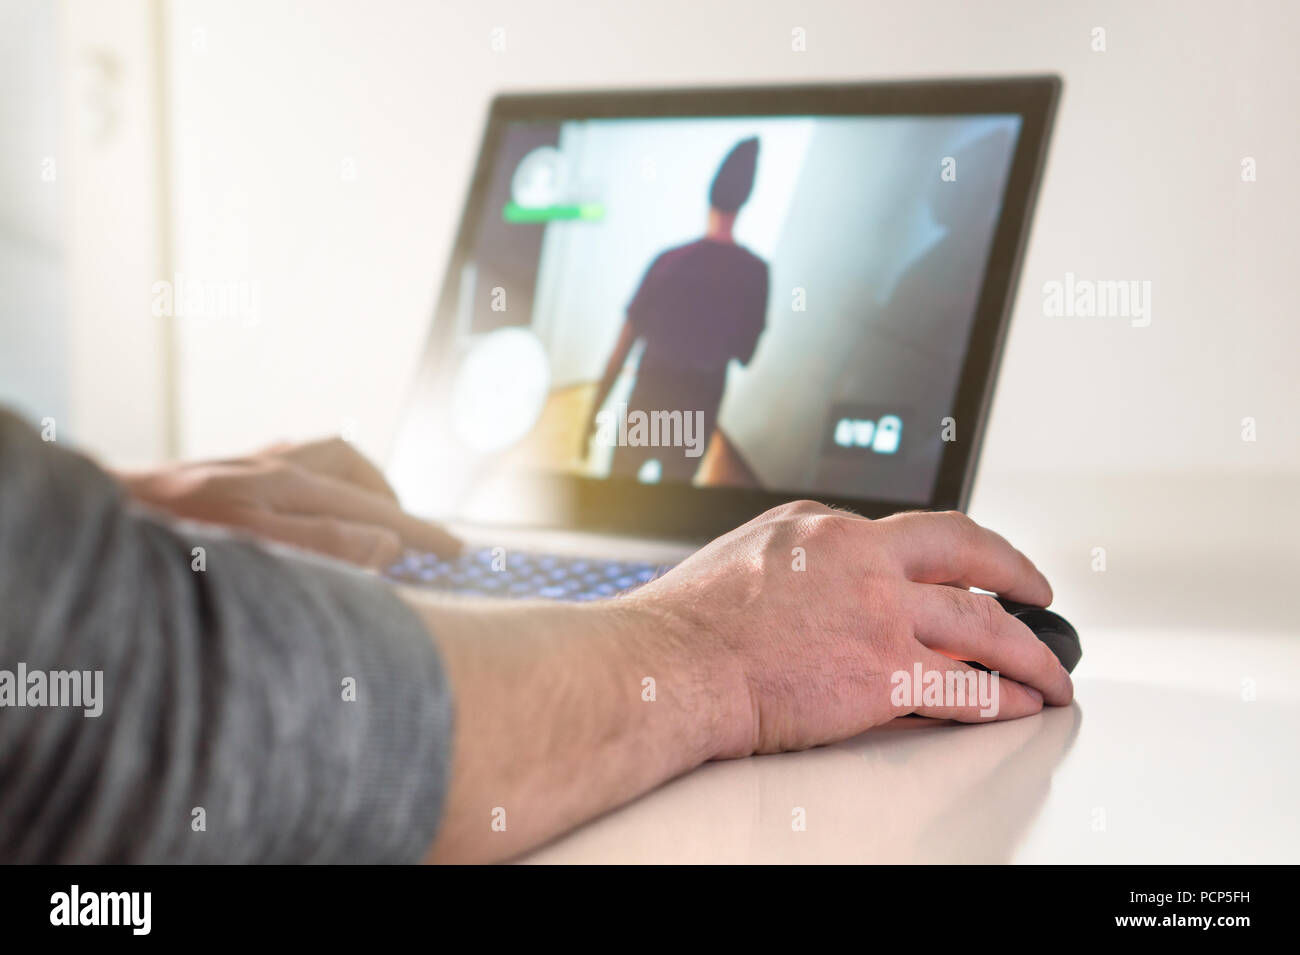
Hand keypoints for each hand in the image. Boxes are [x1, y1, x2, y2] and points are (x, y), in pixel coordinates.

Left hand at [116, 437, 459, 567]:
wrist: (100, 514)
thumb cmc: (170, 545)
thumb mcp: (252, 552)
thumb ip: (325, 547)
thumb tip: (389, 543)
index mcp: (287, 486)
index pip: (376, 512)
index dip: (421, 534)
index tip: (461, 553)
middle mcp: (272, 464)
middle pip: (357, 471)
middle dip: (396, 505)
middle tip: (427, 541)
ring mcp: (247, 461)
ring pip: (329, 459)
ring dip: (361, 485)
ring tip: (376, 519)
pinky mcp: (224, 467)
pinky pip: (298, 460)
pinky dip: (326, 478)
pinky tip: (314, 505)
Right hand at [628, 501, 1073, 756]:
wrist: (670, 665)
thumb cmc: (685, 624)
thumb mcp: (741, 559)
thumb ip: (790, 564)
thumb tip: (808, 587)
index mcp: (822, 525)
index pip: (905, 534)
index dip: (944, 557)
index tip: (962, 573)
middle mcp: (860, 556)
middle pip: (966, 552)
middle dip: (1015, 573)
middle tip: (1038, 591)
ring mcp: (878, 611)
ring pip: (983, 623)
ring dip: (1029, 650)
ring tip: (1051, 671)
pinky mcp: (884, 670)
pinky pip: (967, 685)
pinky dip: (1003, 697)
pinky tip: (1019, 705)